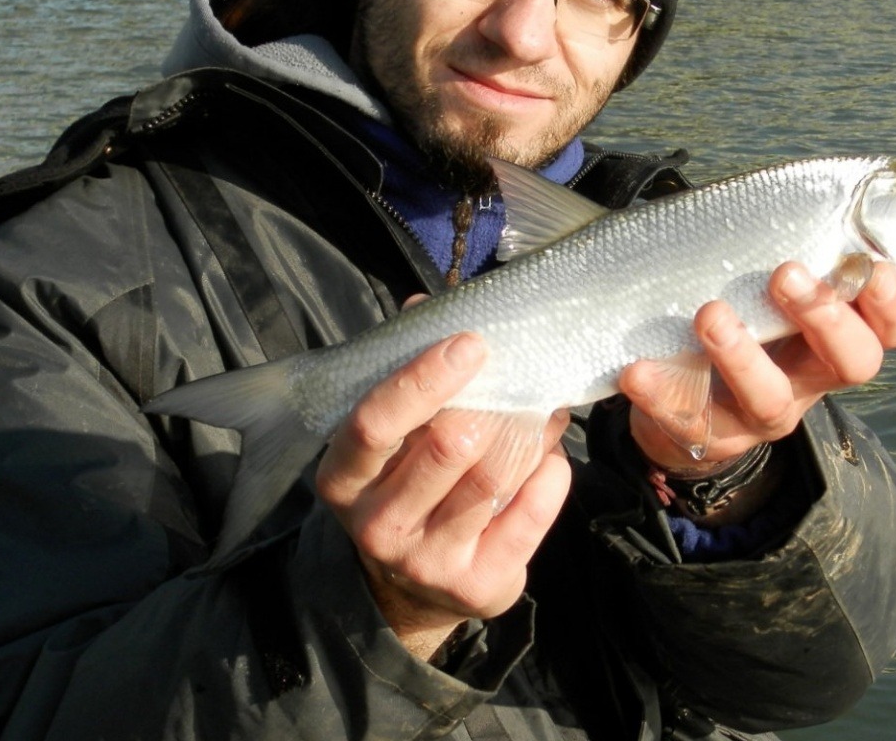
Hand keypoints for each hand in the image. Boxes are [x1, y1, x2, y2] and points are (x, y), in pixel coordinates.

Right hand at [314, 331, 571, 660]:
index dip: (424, 379)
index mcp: (344, 478)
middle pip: (447, 449)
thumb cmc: (401, 485)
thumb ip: (407, 373)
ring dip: (529, 433)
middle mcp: (378, 525)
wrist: (409, 590)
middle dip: (494, 403)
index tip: (470, 343)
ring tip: (546, 404)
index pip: (375, 422)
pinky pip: (530, 516)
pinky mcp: (478, 586)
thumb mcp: (390, 436)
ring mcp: (428, 561)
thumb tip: (427, 305)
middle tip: (523, 371)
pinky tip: (551, 455)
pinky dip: (550, 474)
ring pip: (493, 480)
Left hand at [620, 261, 895, 475]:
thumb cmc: (735, 325)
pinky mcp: (708, 435)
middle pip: (849, 363)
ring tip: (709, 314)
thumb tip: (769, 195)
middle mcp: (808, 381)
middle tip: (784, 274)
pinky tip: (637, 370)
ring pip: (770, 398)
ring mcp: (760, 414)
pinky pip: (689, 420)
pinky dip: (661, 393)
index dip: (890, 306)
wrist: (685, 408)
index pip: (884, 330)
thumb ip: (775, 258)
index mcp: (829, 342)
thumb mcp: (763, 297)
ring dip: (742, 355)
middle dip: (823, 317)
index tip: (873, 269)